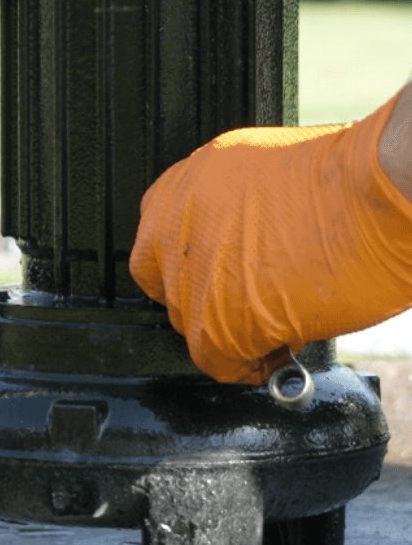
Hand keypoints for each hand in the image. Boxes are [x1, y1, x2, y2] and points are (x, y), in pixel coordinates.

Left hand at [128, 93, 411, 384]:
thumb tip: (239, 255)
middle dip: (208, 300)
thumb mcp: (265, 180)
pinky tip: (278, 351)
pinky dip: (246, 364)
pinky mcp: (220, 318)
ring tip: (275, 328)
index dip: (195, 267)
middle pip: (170, 285)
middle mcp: (177, 221)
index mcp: (187, 181)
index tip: (221, 280)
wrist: (382, 188)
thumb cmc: (348, 179)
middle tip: (252, 306)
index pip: (161, 241)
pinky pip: (216, 359)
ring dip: (230, 331)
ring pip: (190, 324)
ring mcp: (194, 270)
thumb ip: (234, 215)